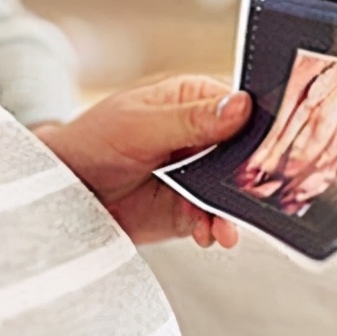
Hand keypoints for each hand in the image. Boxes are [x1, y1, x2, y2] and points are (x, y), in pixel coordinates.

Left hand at [36, 76, 251, 247]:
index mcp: (195, 101)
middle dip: (254, 179)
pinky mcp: (187, 209)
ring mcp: (197, 176)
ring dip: (234, 211)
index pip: (245, 110)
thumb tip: (241, 106)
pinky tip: (208, 234)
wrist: (61, 187)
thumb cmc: (92, 140)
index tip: (275, 150)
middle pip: (247, 156)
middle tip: (256, 197)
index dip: (263, 129)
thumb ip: (190, 120)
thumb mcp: (139, 125)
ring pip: (234, 193)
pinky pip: (213, 219)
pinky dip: (215, 229)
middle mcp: (202, 138)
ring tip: (224, 227)